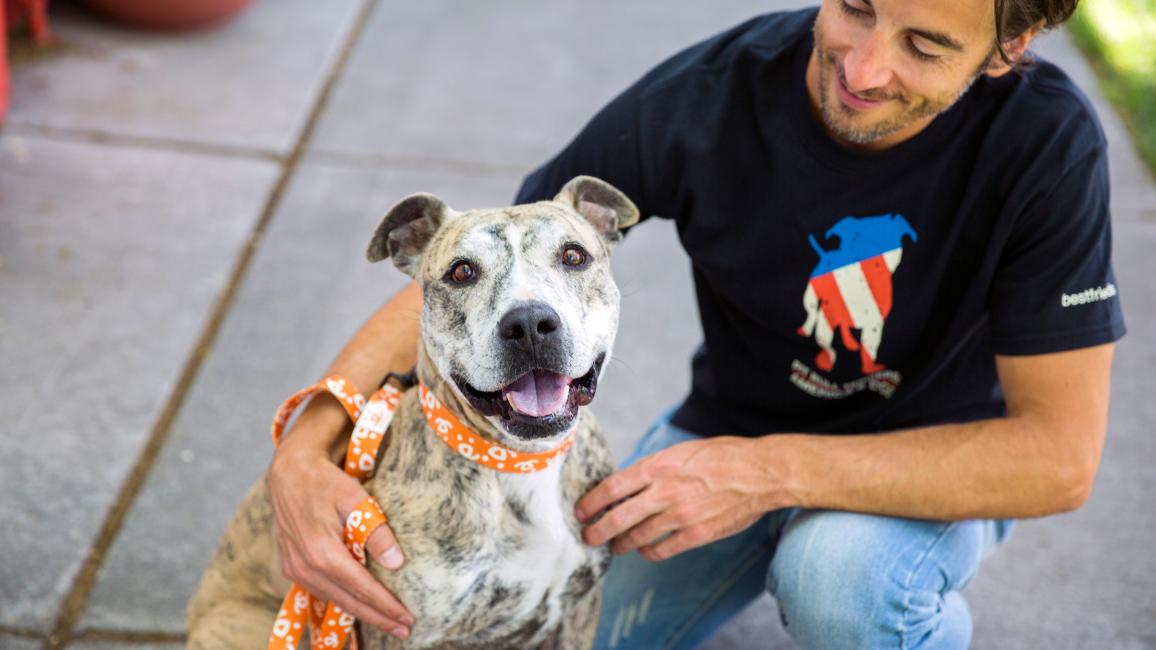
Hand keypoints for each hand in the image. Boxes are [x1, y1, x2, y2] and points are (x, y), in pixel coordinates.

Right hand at [267, 417, 414, 638]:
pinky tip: (359, 605)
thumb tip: (397, 563)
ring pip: (333, 599)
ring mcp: (294, 568)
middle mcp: (305, 566)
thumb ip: (377, 533)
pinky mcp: (290, 566)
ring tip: (387, 622)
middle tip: (404, 630)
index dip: (386, 606)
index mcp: (322, 552)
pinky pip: (320, 590)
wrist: (289, 472)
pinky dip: (342, 600)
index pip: (361, 588)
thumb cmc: (326, 482)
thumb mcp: (356, 499)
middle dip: (378, 618)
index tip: (408, 618)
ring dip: (361, 612)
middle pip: (348, 601)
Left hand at [576, 436, 786, 560]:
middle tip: (589, 536)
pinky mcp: (697, 534)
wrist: (761, 473)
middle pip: (619, 518)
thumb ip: (654, 468)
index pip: (613, 488)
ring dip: (622, 544)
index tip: (582, 511)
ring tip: (615, 546)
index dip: (592, 502)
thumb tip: (628, 483)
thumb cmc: (722, 456)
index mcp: (659, 466)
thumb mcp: (681, 451)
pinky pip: (663, 550)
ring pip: (638, 537)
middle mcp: (666, 491)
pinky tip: (645, 550)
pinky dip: (649, 552)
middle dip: (598, 530)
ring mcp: (681, 515)